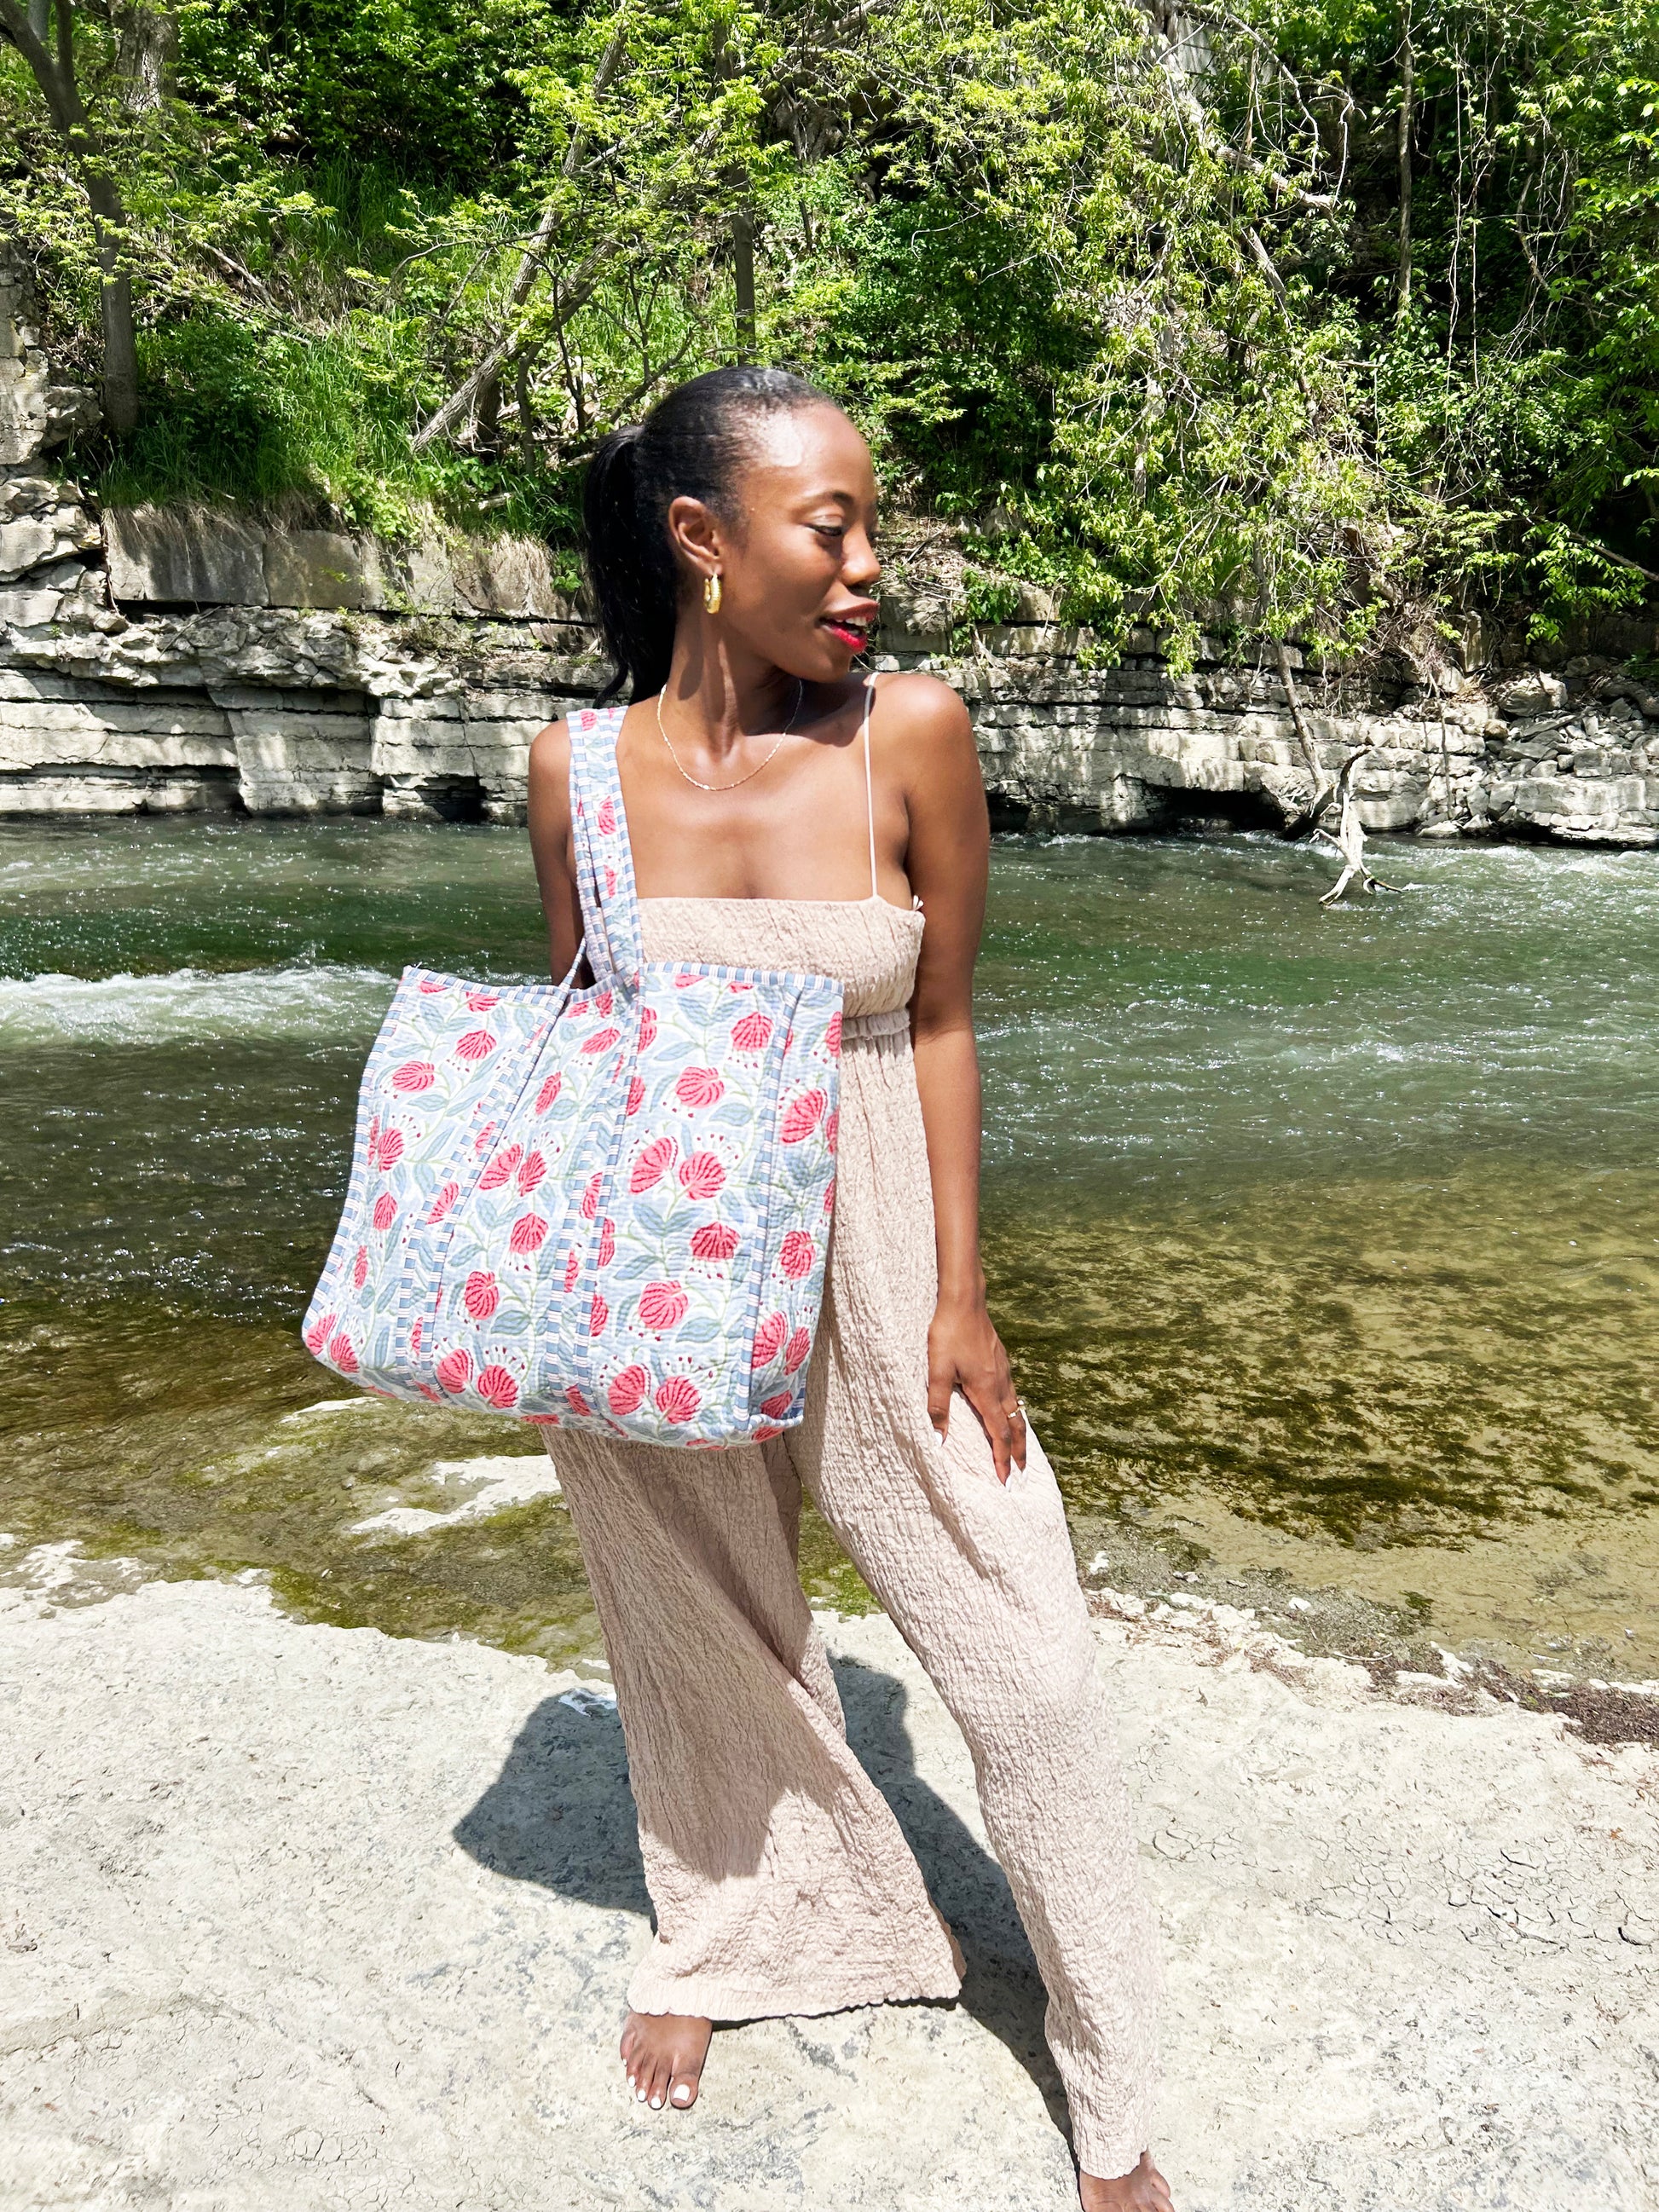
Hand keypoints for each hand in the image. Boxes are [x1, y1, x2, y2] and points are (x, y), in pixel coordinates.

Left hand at [926, 1294, 1027, 1483]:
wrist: (964, 1300)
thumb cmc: (948, 1334)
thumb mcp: (937, 1371)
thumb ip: (937, 1406)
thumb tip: (938, 1441)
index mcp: (986, 1390)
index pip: (1000, 1434)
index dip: (1003, 1459)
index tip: (1006, 1481)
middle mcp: (1000, 1384)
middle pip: (1016, 1426)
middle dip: (1020, 1452)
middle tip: (1023, 1473)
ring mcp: (1004, 1372)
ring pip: (1017, 1410)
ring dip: (1020, 1433)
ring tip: (1020, 1449)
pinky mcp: (1001, 1361)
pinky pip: (1013, 1395)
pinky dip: (1016, 1413)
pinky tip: (1009, 1412)